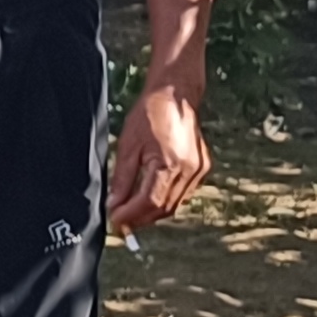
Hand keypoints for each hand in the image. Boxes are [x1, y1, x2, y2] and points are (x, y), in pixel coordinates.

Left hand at [107, 83, 210, 232]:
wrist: (176, 94)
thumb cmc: (151, 113)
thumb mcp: (128, 146)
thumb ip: (122, 179)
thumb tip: (114, 205)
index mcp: (171, 164)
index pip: (149, 202)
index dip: (130, 215)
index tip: (115, 221)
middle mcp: (189, 171)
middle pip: (163, 209)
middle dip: (140, 219)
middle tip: (120, 221)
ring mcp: (199, 171)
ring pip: (174, 205)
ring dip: (152, 213)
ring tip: (131, 213)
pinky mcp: (202, 169)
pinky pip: (182, 194)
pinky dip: (165, 201)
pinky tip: (149, 199)